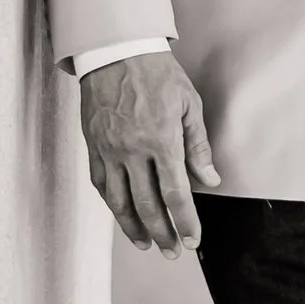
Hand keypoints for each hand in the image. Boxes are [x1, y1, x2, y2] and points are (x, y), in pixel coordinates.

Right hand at [81, 47, 219, 251]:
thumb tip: (210, 180)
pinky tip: (122, 216)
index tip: (191, 240)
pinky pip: (101, 184)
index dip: (184, 221)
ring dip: (133, 227)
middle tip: (171, 252)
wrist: (116, 51)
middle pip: (147, 205)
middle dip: (161, 233)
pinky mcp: (94, 147)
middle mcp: (133, 151)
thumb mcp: (189, 104)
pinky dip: (112, 205)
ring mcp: (110, 151)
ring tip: (146, 244)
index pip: (175, 193)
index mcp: (162, 141)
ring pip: (120, 201)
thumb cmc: (157, 74)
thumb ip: (198, 145)